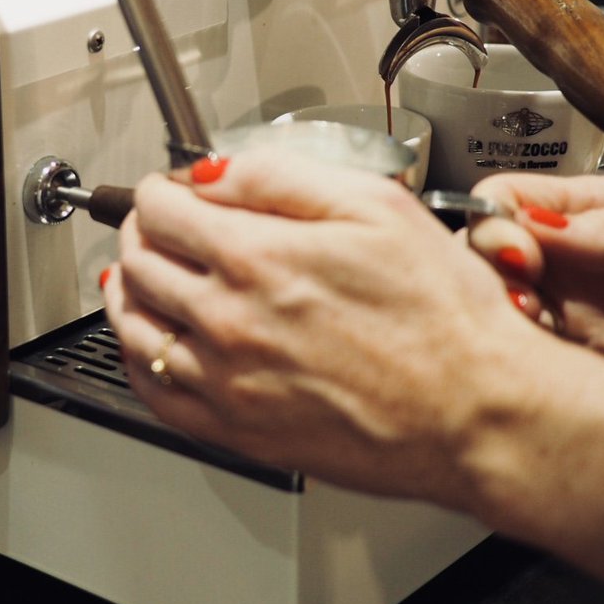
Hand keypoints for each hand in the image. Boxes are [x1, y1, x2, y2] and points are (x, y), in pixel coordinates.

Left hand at [105, 147, 572, 507]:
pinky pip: (156, 394)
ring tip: (133, 274)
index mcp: (256, 259)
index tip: (168, 187)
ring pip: (135, 327)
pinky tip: (147, 345)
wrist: (477, 414)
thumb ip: (282, 178)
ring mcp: (227, 382)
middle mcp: (228, 321)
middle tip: (153, 223)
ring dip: (126, 290)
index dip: (159, 187)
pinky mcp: (238, 432)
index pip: (162, 209)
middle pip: (140, 262)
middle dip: (139, 230)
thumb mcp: (375, 207)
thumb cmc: (444, 317)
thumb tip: (216, 171)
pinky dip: (138, 360)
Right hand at [468, 172, 603, 387]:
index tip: (516, 250)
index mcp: (584, 207)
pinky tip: (550, 363)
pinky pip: (540, 358)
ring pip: (504, 310)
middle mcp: (569, 257)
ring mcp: (578, 308)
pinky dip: (529, 362)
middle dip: (486, 276)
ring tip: (537, 329)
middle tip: (521, 297)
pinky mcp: (593, 359)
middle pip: (488, 257)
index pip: (504, 201)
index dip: (493, 223)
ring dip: (504, 321)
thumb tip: (537, 226)